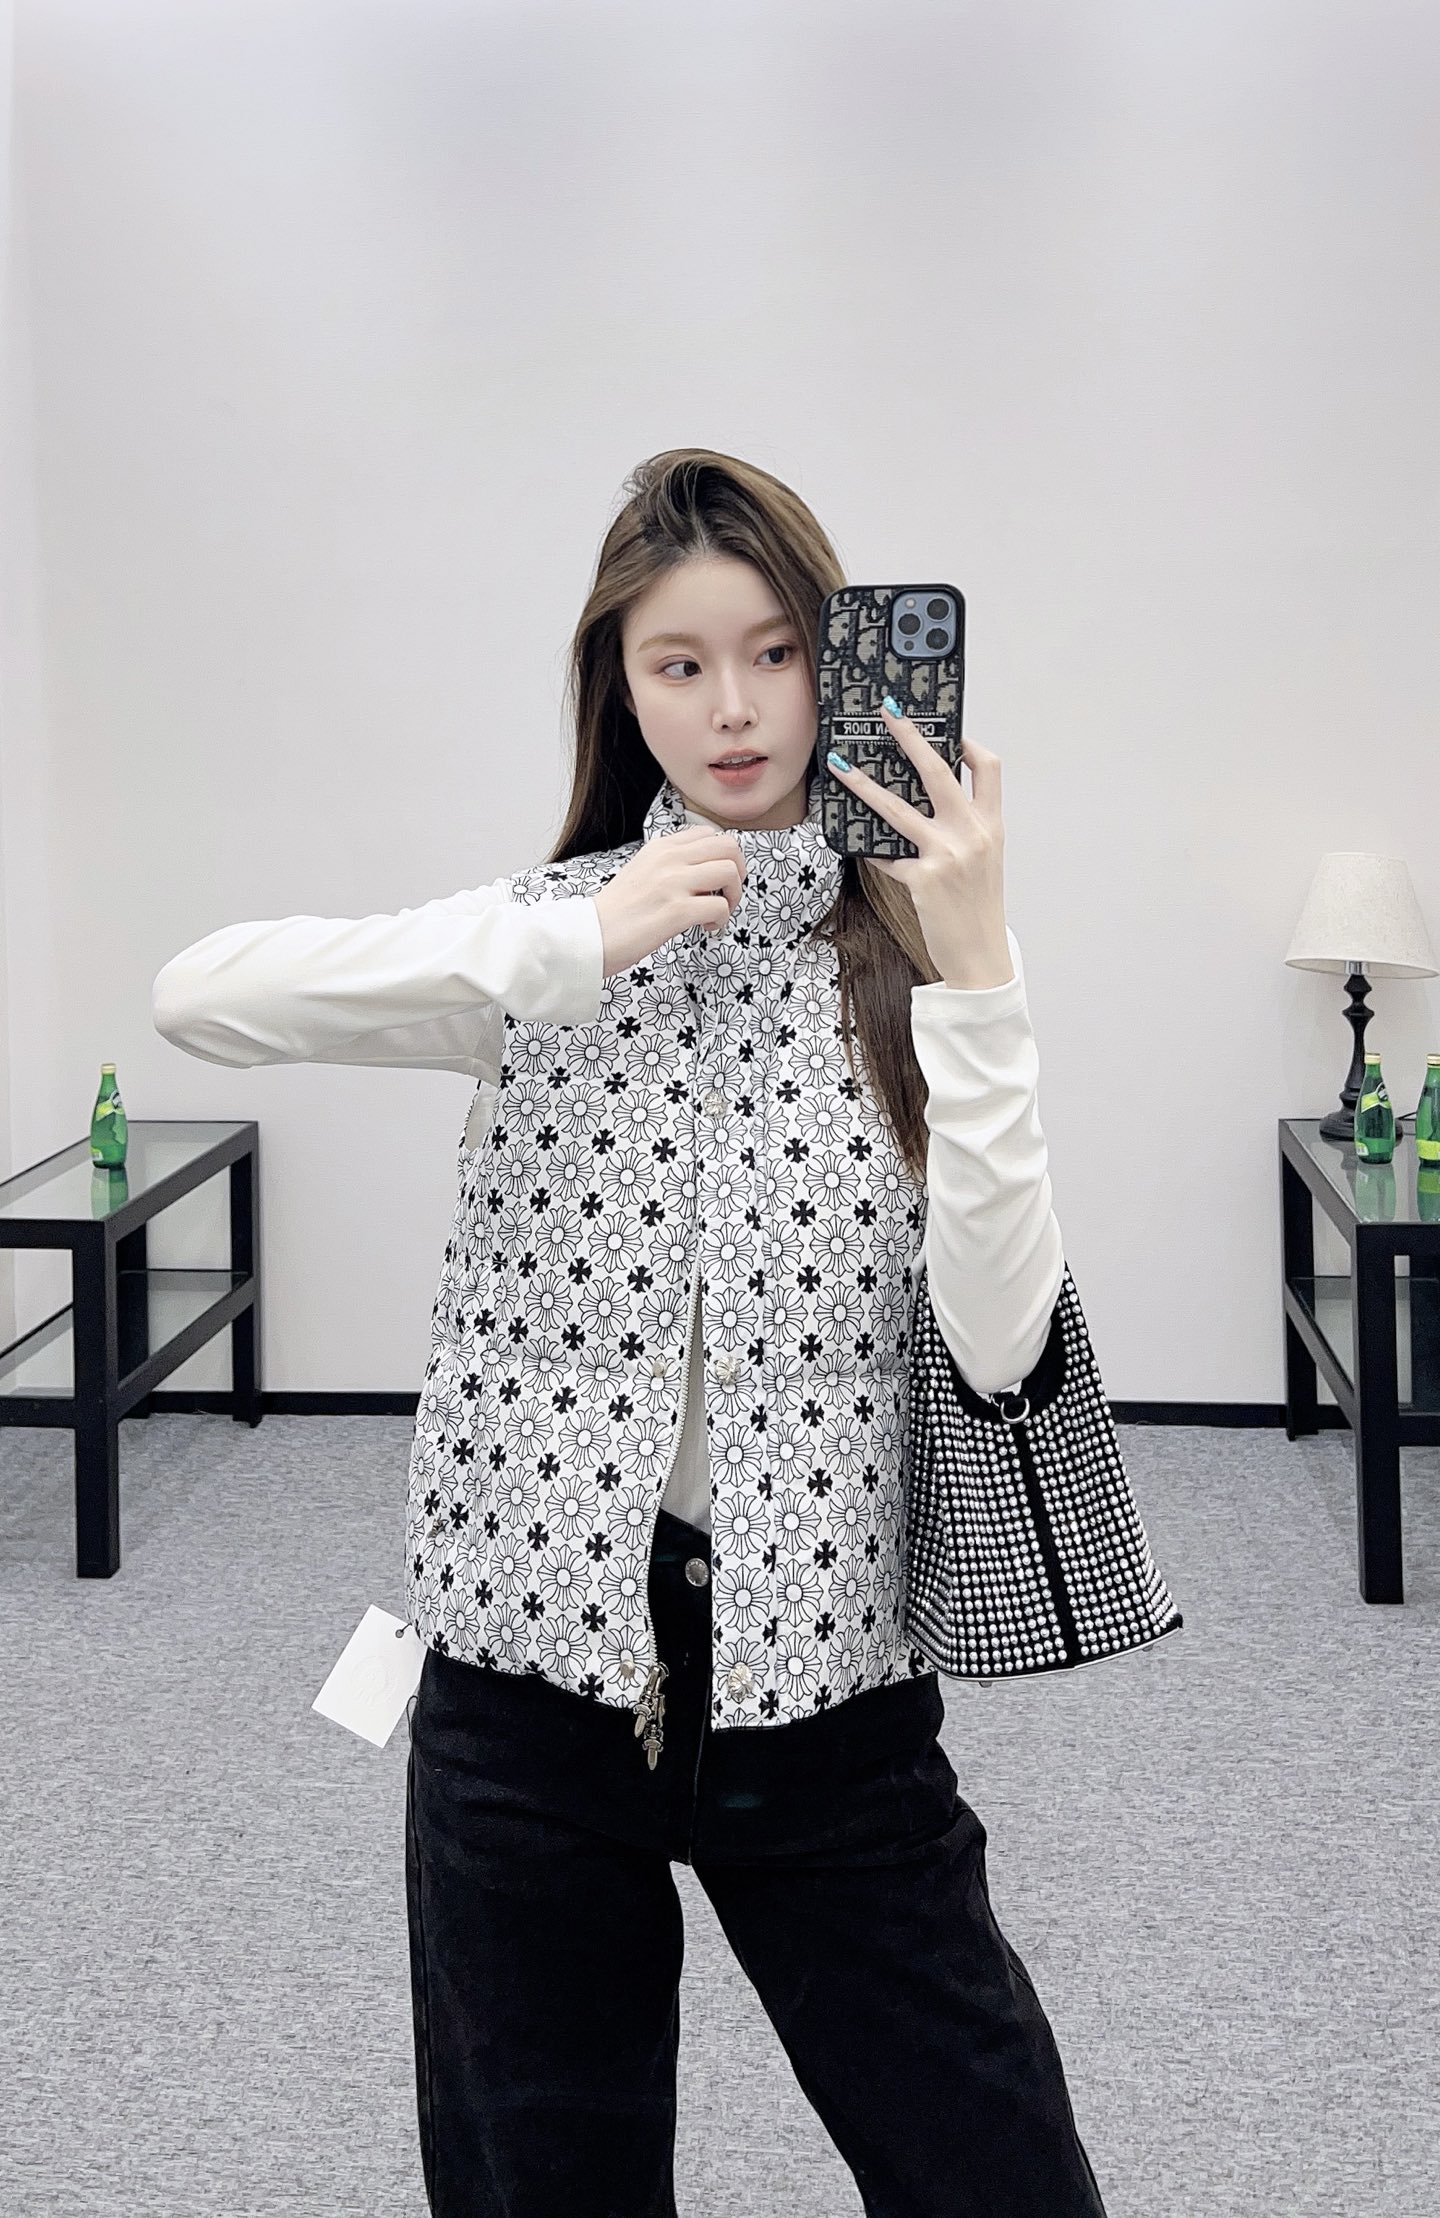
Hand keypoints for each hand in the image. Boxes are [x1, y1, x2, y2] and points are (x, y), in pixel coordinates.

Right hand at [591, 825, 746, 978]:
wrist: (589, 935)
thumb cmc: (616, 911)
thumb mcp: (641, 870)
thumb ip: (670, 863)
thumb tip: (704, 868)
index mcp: (661, 847)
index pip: (710, 834)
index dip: (724, 857)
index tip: (717, 879)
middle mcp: (668, 859)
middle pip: (728, 847)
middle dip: (738, 872)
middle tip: (727, 894)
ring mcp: (673, 883)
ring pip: (729, 872)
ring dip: (733, 896)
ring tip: (716, 912)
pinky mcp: (676, 911)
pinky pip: (720, 907)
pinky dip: (721, 920)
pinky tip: (706, 928)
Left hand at [825, 699, 1012, 988]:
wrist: (981, 958)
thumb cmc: (978, 910)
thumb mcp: (982, 862)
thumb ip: (963, 829)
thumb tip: (926, 804)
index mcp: (991, 825)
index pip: (988, 767)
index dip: (967, 742)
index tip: (947, 728)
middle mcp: (972, 834)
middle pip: (939, 770)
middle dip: (910, 736)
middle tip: (888, 713)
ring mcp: (947, 855)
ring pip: (896, 807)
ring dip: (862, 784)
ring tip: (838, 765)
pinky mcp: (923, 879)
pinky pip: (885, 854)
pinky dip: (869, 847)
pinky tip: (852, 840)